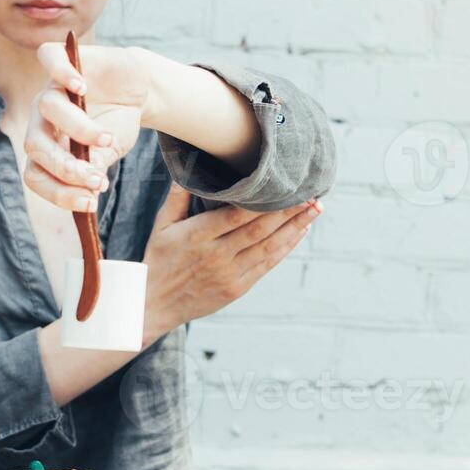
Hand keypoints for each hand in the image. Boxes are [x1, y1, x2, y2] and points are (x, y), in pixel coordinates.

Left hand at [22, 41, 152, 211]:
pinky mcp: (63, 59)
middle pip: (34, 145)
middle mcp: (42, 120)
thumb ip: (93, 171)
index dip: (58, 193)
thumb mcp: (108, 154)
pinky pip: (49, 58)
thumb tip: (89, 196)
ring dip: (79, 129)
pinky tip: (81, 88)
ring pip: (47, 108)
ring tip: (107, 138)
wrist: (137, 91)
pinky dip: (62, 73)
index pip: (36, 175)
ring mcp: (51, 88)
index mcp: (47, 147)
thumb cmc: (117, 124)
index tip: (90, 203)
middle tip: (96, 178)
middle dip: (64, 167)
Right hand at [140, 183, 321, 348]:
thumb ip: (178, 196)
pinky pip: (267, 265)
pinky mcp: (237, 288)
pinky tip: (299, 233)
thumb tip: (189, 165)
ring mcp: (229, 274)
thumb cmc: (158, 260)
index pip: (236, 215)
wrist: (154, 304)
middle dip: (289, 211)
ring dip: (295, 228)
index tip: (284, 185)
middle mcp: (216, 255)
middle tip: (313, 193)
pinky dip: (286, 248)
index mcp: (197, 236)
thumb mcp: (161, 225)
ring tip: (316, 210)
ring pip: (269, 247)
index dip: (264, 202)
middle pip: (259, 230)